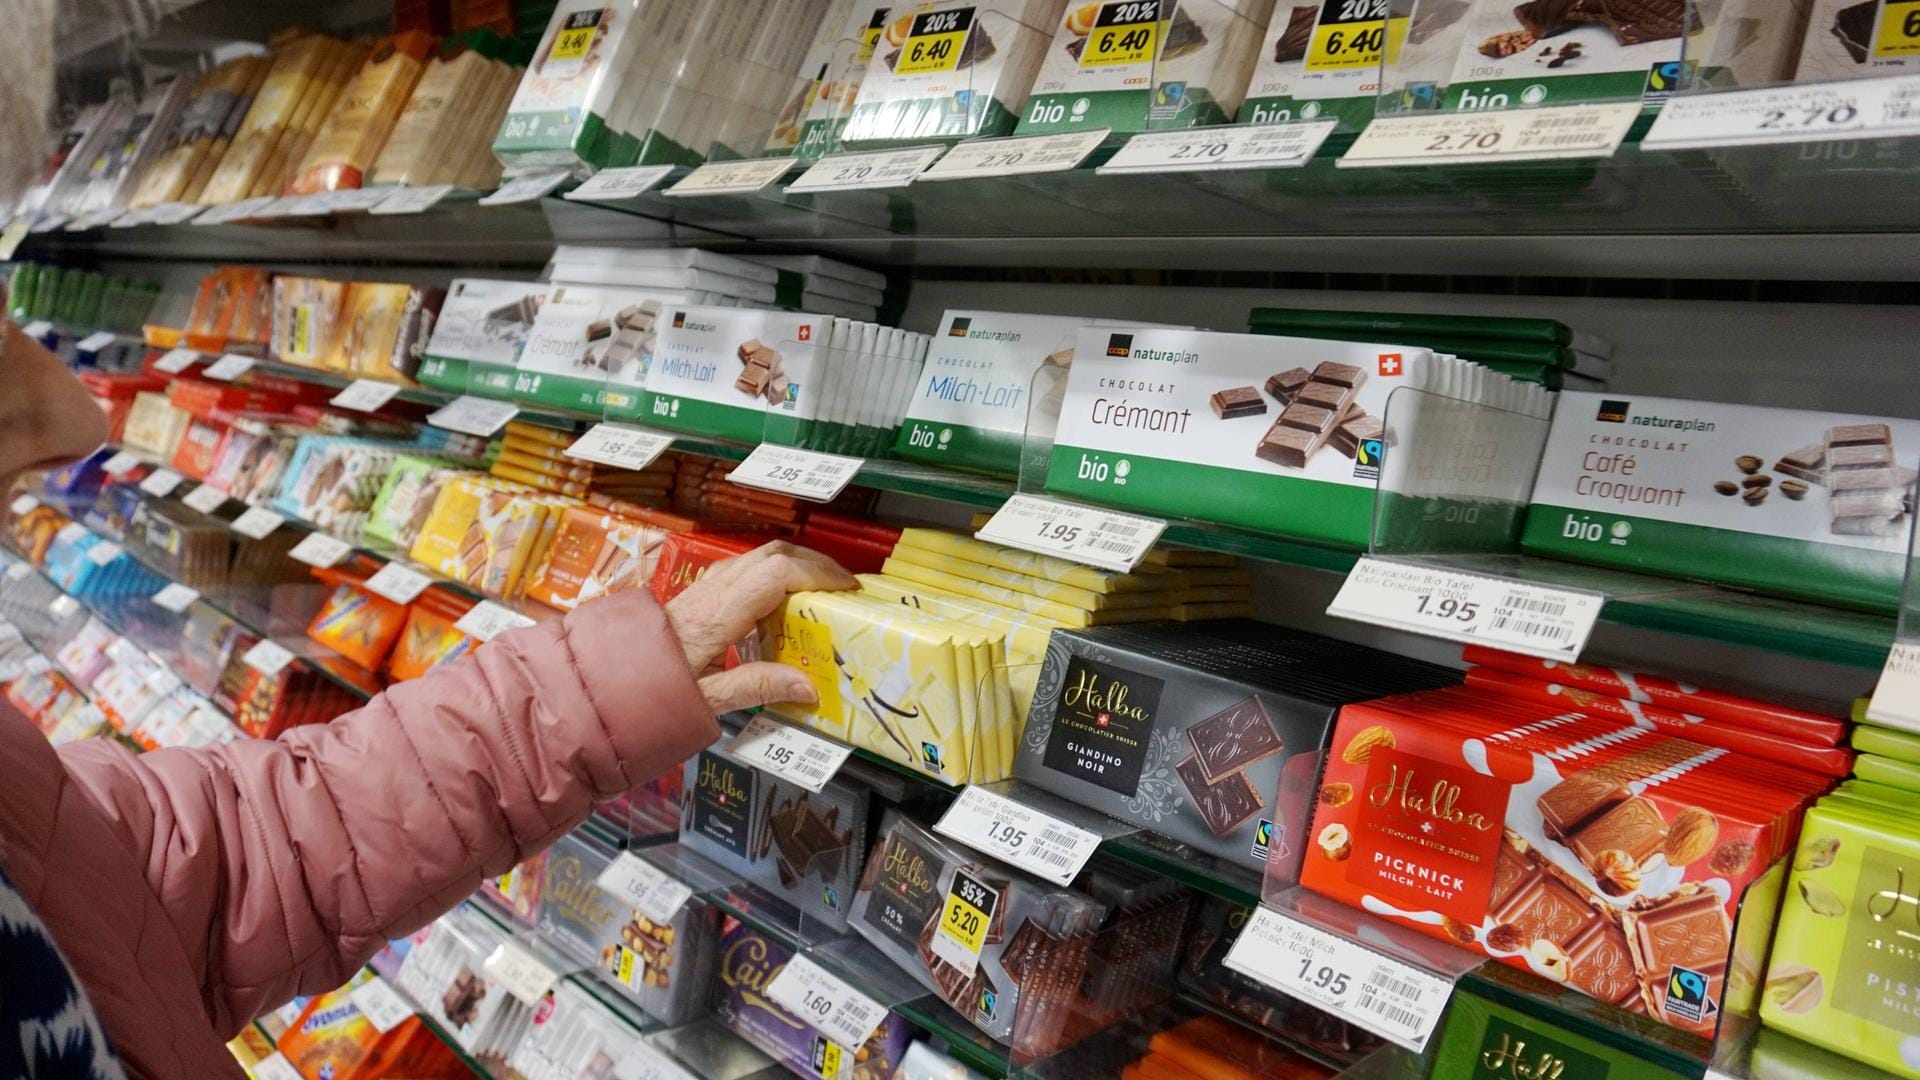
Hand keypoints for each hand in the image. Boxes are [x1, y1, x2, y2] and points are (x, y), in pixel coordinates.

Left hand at [664, 541, 856, 713]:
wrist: (609, 682)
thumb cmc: (651, 690)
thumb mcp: (707, 699)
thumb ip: (758, 687)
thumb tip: (809, 686)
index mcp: (716, 615)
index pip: (776, 573)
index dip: (817, 574)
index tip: (845, 590)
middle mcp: (712, 591)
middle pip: (772, 553)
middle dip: (814, 562)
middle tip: (842, 585)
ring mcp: (704, 587)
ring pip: (758, 555)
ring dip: (795, 563)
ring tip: (819, 589)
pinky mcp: (700, 592)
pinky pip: (744, 567)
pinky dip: (773, 571)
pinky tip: (782, 597)